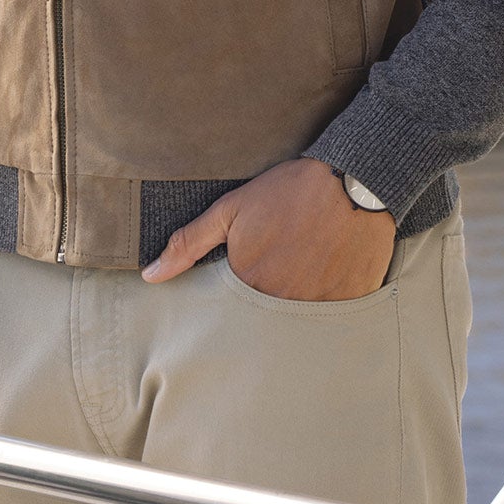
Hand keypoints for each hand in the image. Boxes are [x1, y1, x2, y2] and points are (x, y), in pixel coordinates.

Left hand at [141, 158, 396, 299]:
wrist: (353, 179)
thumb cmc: (289, 191)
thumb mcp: (232, 210)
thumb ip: (189, 244)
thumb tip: (150, 276)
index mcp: (250, 285)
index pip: (230, 315)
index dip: (235, 297)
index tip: (247, 278)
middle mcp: (283, 305)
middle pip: (263, 323)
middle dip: (265, 305)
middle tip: (279, 272)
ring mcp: (319, 308)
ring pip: (297, 324)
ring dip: (296, 307)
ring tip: (304, 274)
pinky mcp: (351, 304)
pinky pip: (333, 321)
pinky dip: (327, 306)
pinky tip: (328, 278)